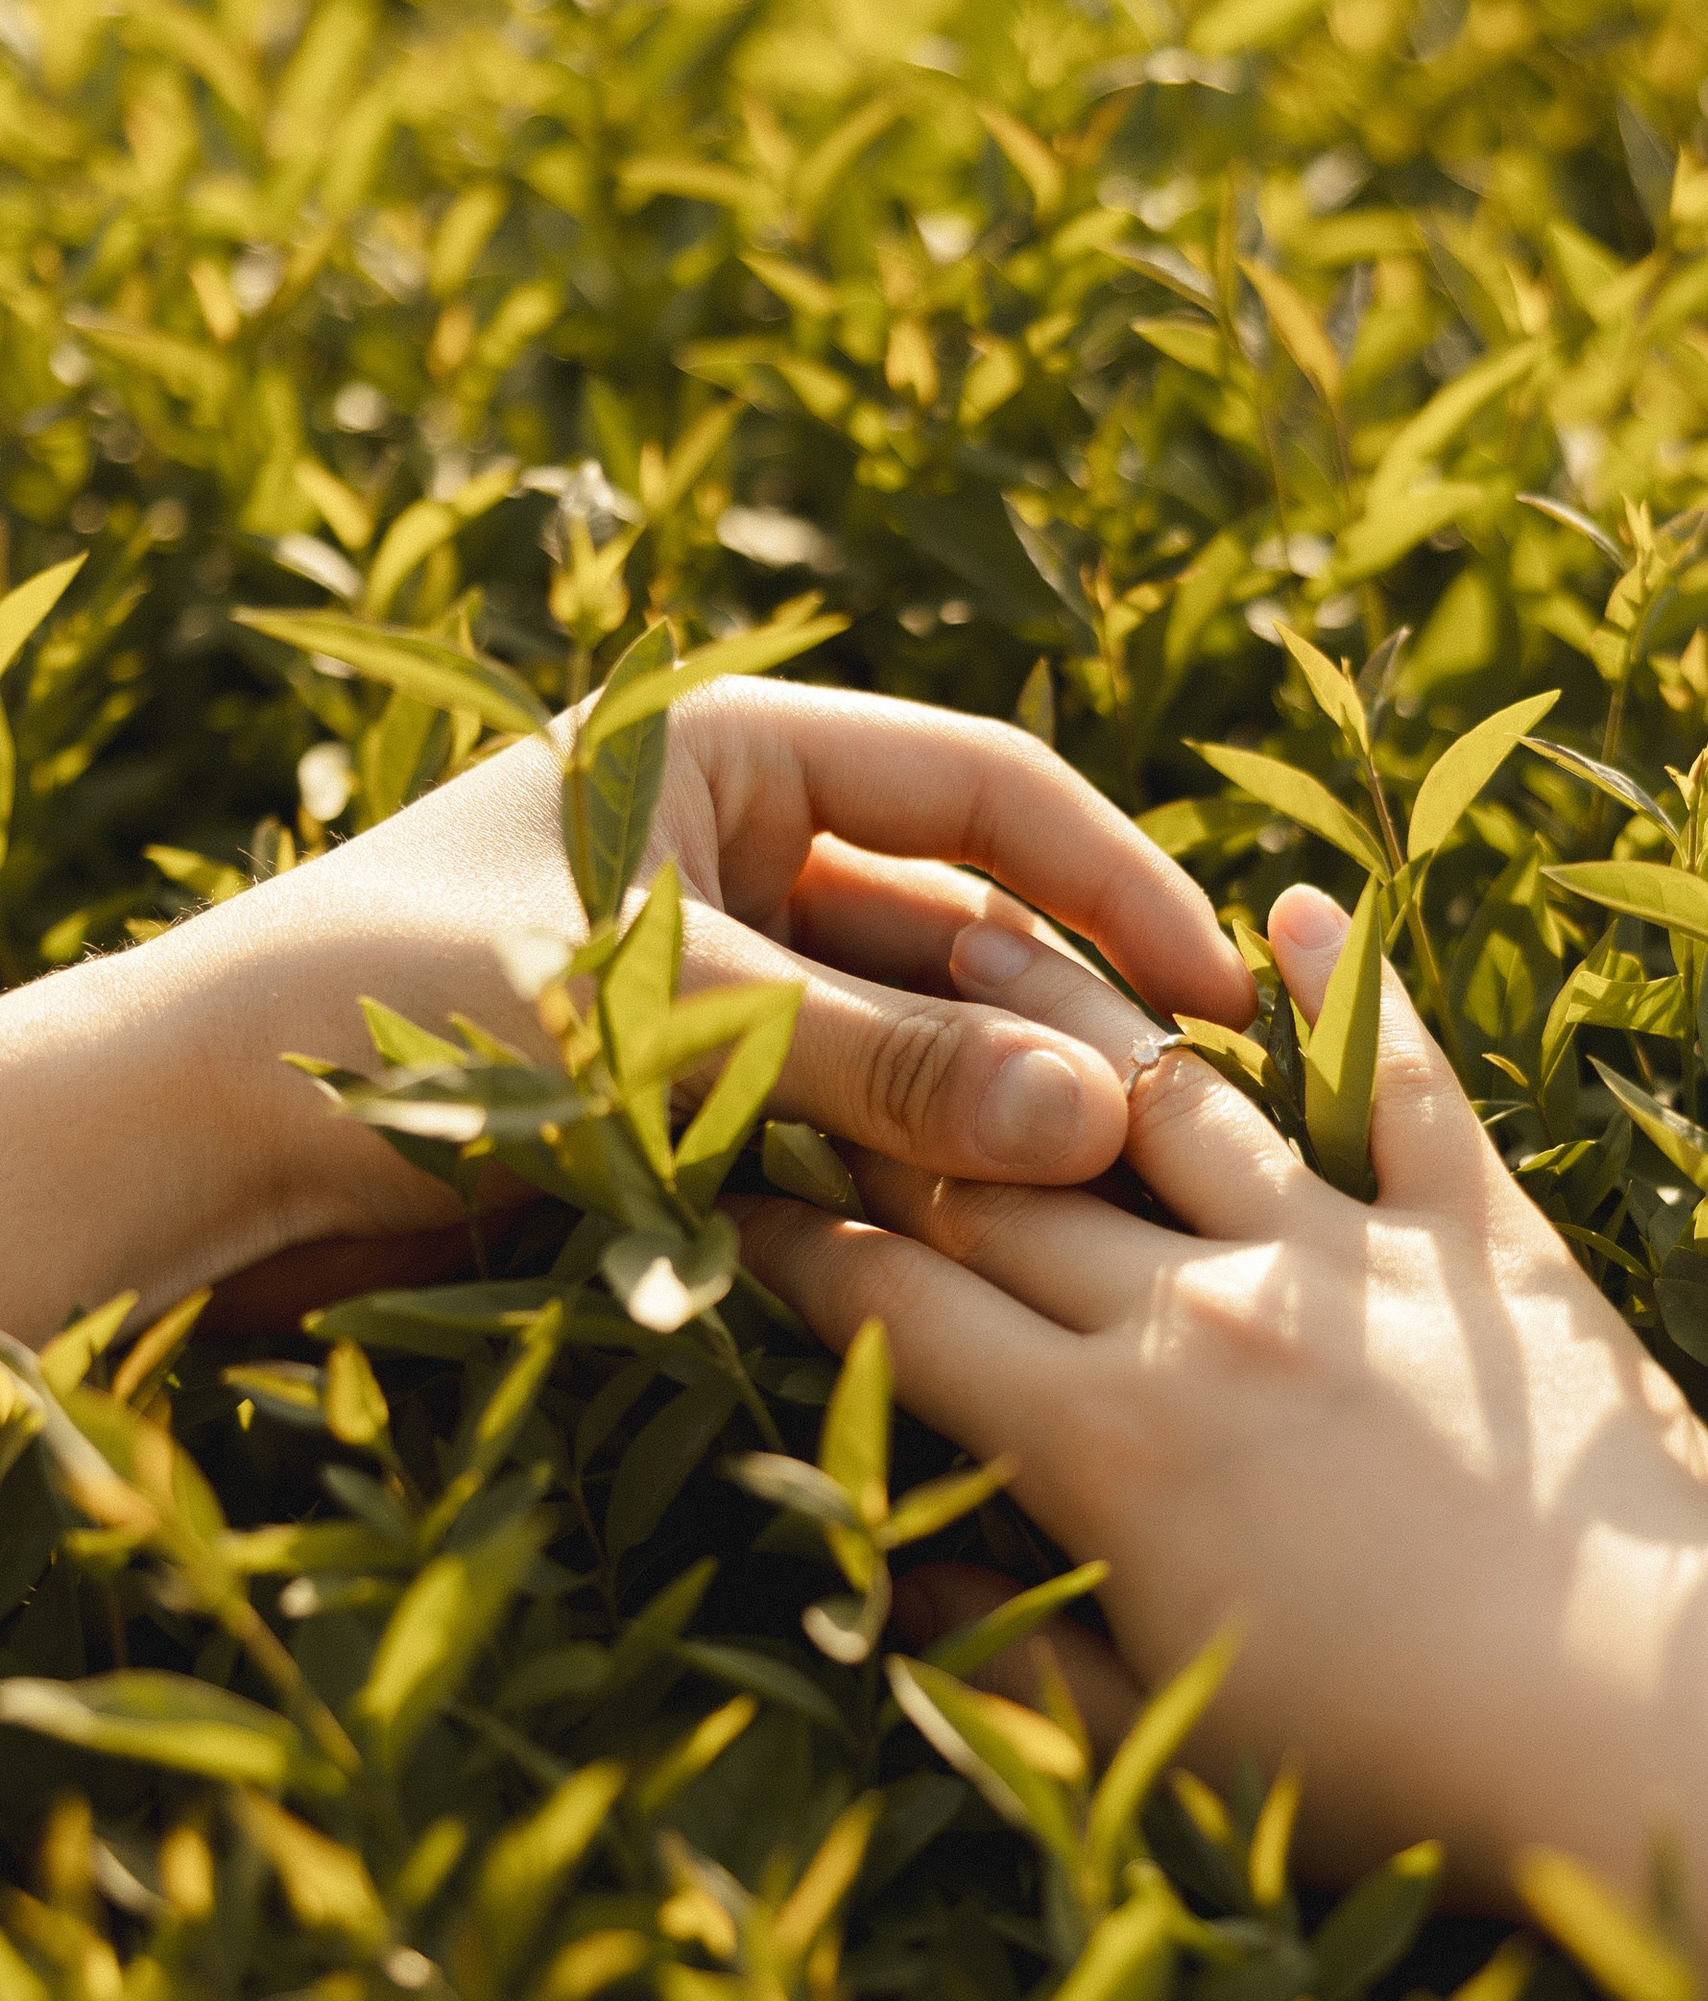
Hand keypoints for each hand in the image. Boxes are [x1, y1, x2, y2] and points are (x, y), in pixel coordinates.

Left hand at [2, 680, 1253, 1342]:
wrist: (191, 1148)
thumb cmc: (391, 1014)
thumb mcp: (652, 1019)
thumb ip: (876, 1063)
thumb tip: (1102, 1115)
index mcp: (726, 751)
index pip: (985, 786)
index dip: (1116, 882)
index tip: (1222, 994)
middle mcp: (734, 852)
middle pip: (962, 919)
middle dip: (1066, 1021)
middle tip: (1183, 1132)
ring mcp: (716, 981)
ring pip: (915, 1040)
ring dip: (995, 1119)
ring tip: (1099, 1209)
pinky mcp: (688, 1100)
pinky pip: (846, 1126)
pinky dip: (911, 1179)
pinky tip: (984, 1249)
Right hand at [739, 883, 1707, 1887]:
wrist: (1638, 1731)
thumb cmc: (1386, 1772)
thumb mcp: (1156, 1742)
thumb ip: (1004, 1656)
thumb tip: (888, 1582)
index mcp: (1099, 1441)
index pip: (897, 1306)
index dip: (793, 1246)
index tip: (722, 1192)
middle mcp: (1200, 1312)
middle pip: (1004, 1173)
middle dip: (890, 1101)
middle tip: (816, 1027)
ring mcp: (1348, 1260)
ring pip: (1172, 1093)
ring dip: (1068, 1008)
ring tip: (982, 926)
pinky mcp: (1485, 1250)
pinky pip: (1408, 1092)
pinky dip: (1350, 995)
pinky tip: (1297, 910)